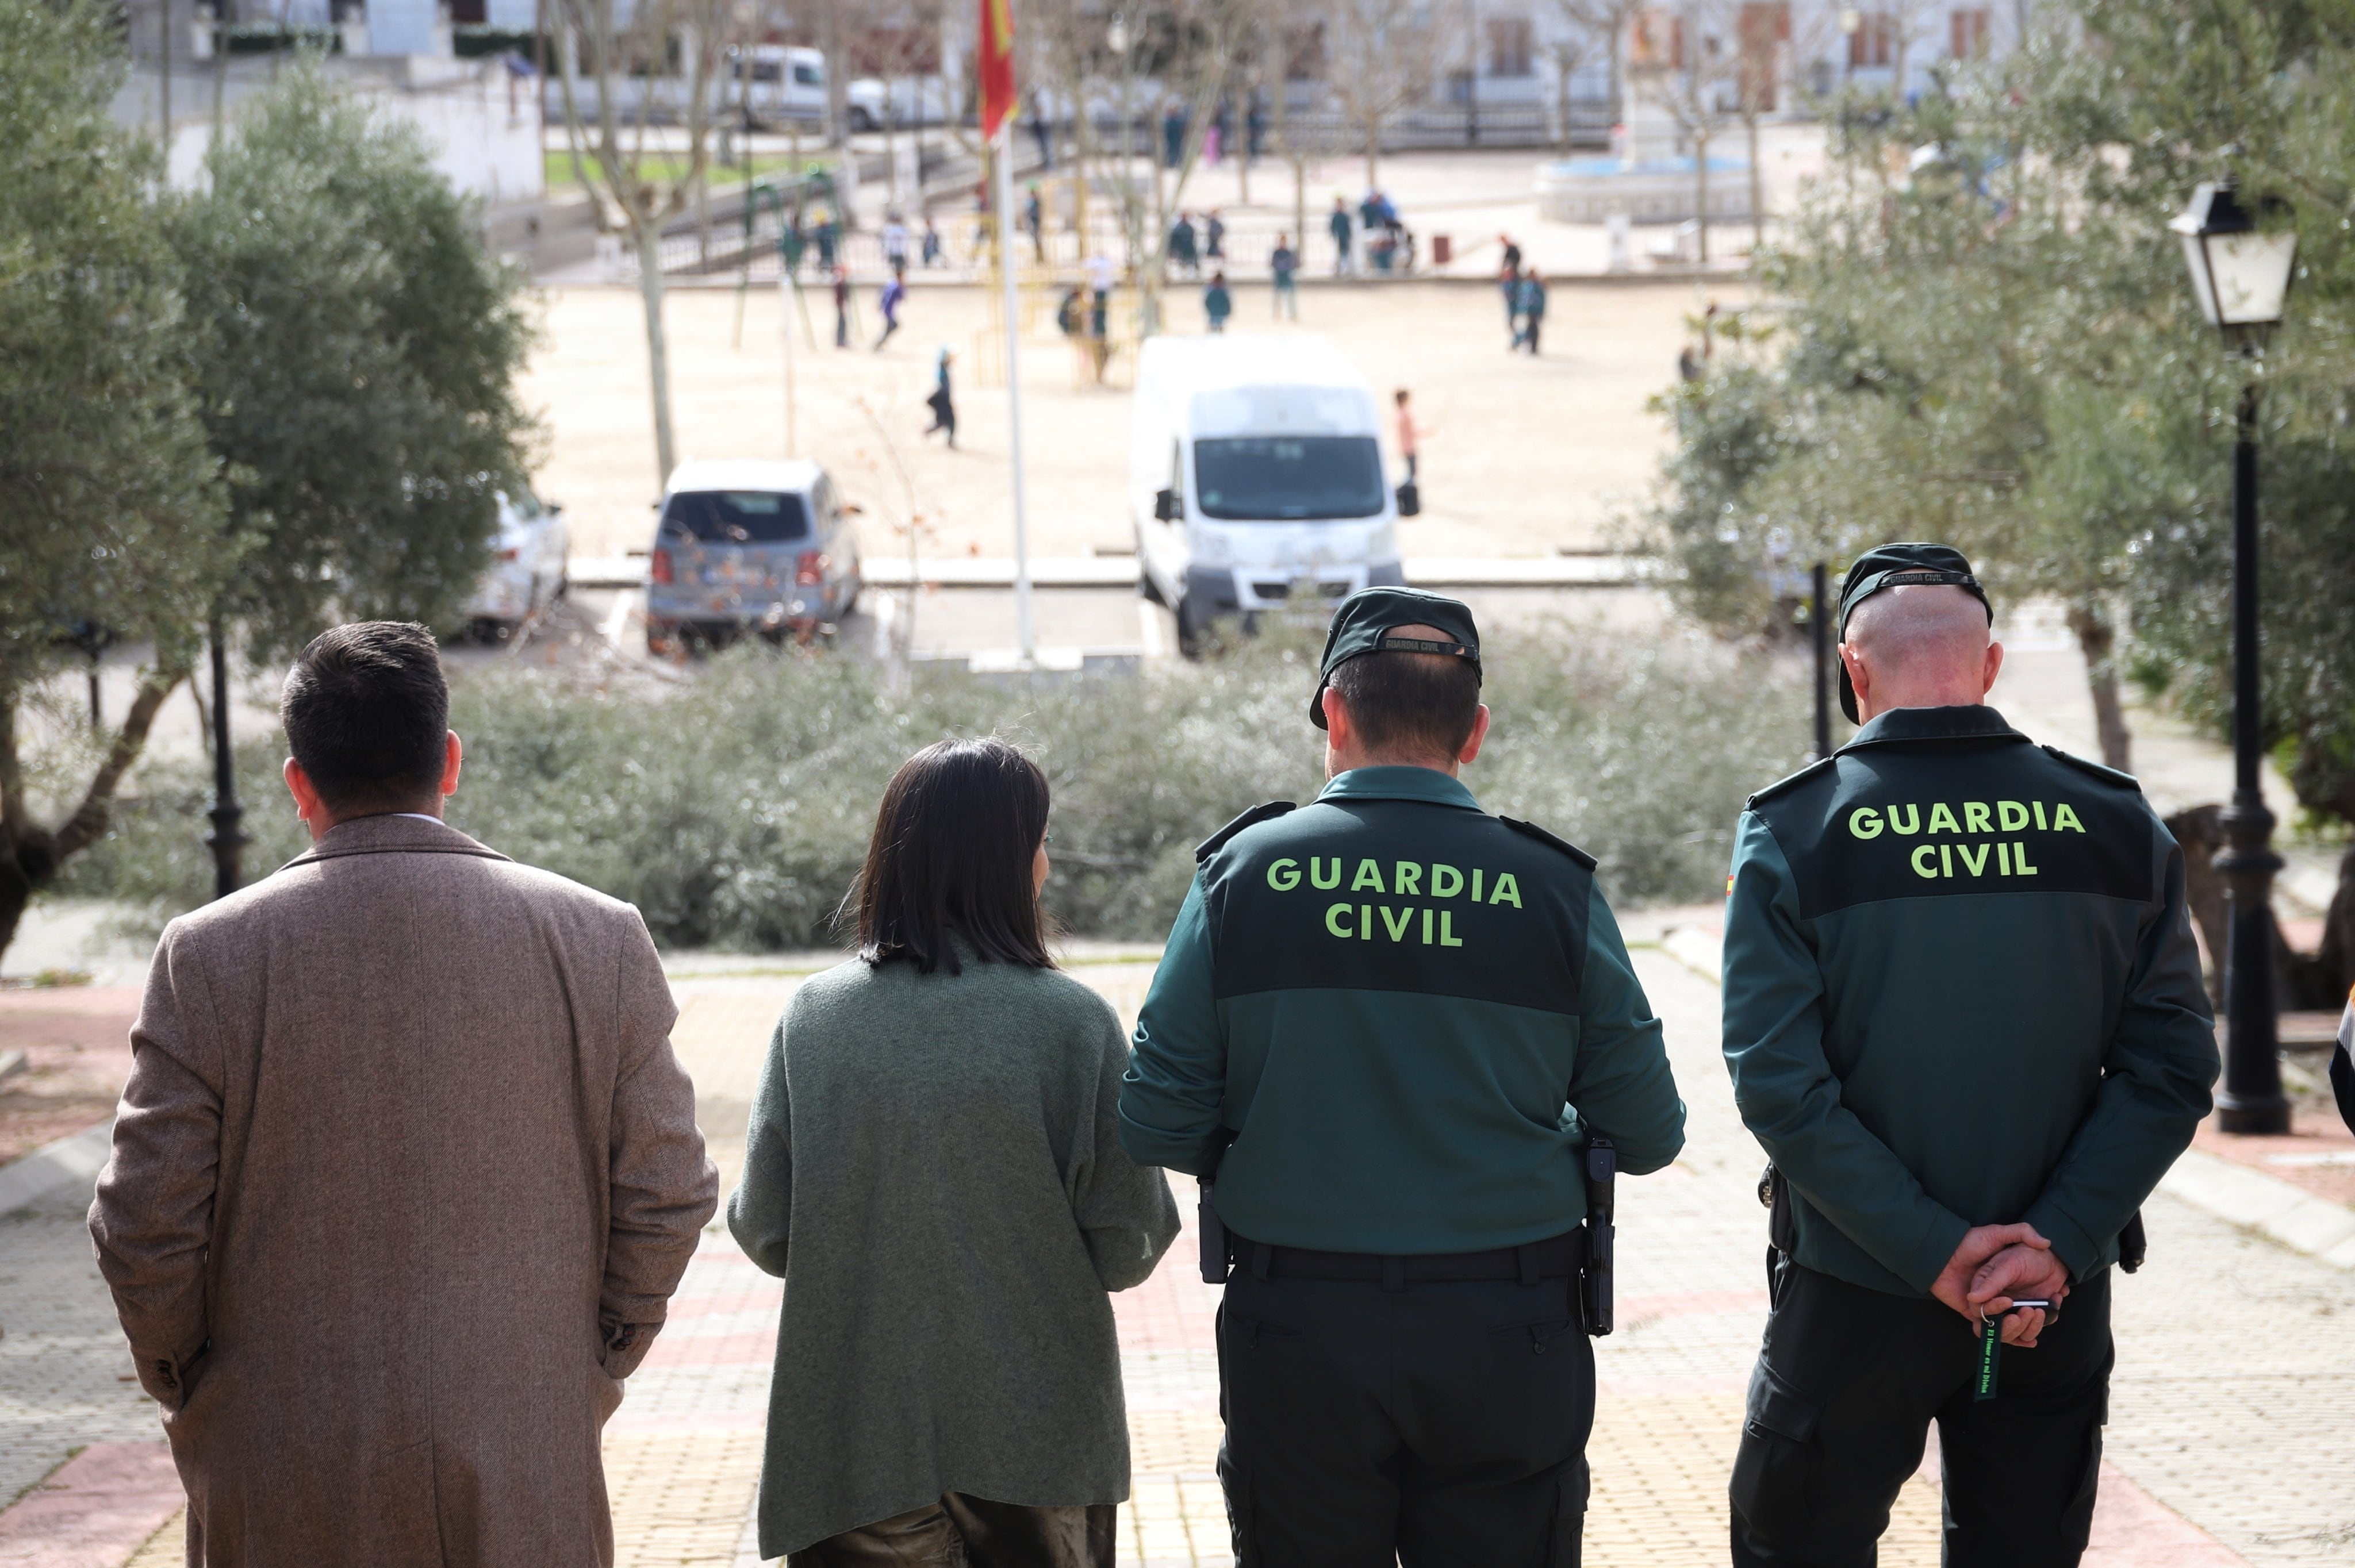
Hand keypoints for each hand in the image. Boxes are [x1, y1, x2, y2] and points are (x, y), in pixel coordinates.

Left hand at [1928, 1223, 2047, 1327]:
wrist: (1940, 1251)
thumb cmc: (1968, 1241)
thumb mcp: (1997, 1233)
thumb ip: (2022, 1233)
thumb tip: (2047, 1243)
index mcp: (2005, 1280)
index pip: (2029, 1297)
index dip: (2045, 1302)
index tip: (2058, 1299)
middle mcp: (1997, 1294)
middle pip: (2020, 1315)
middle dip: (2033, 1318)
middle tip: (2039, 1312)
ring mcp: (1984, 1305)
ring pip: (2007, 1324)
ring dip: (2019, 1324)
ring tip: (2026, 1313)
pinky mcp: (1971, 1313)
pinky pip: (1988, 1328)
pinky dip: (2004, 1332)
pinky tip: (2017, 1327)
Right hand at [1968, 1242, 2072, 1346]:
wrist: (2052, 1259)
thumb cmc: (2026, 1256)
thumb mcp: (2008, 1266)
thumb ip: (1991, 1283)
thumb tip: (1972, 1298)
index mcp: (1985, 1289)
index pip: (1980, 1310)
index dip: (1993, 1310)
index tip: (2009, 1301)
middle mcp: (1996, 1303)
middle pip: (1995, 1328)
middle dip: (2011, 1326)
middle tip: (2026, 1311)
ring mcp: (2013, 1311)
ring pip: (2014, 1334)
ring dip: (2028, 1327)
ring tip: (2039, 1310)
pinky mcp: (2028, 1317)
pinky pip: (2030, 1332)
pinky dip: (2040, 1325)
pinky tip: (2047, 1310)